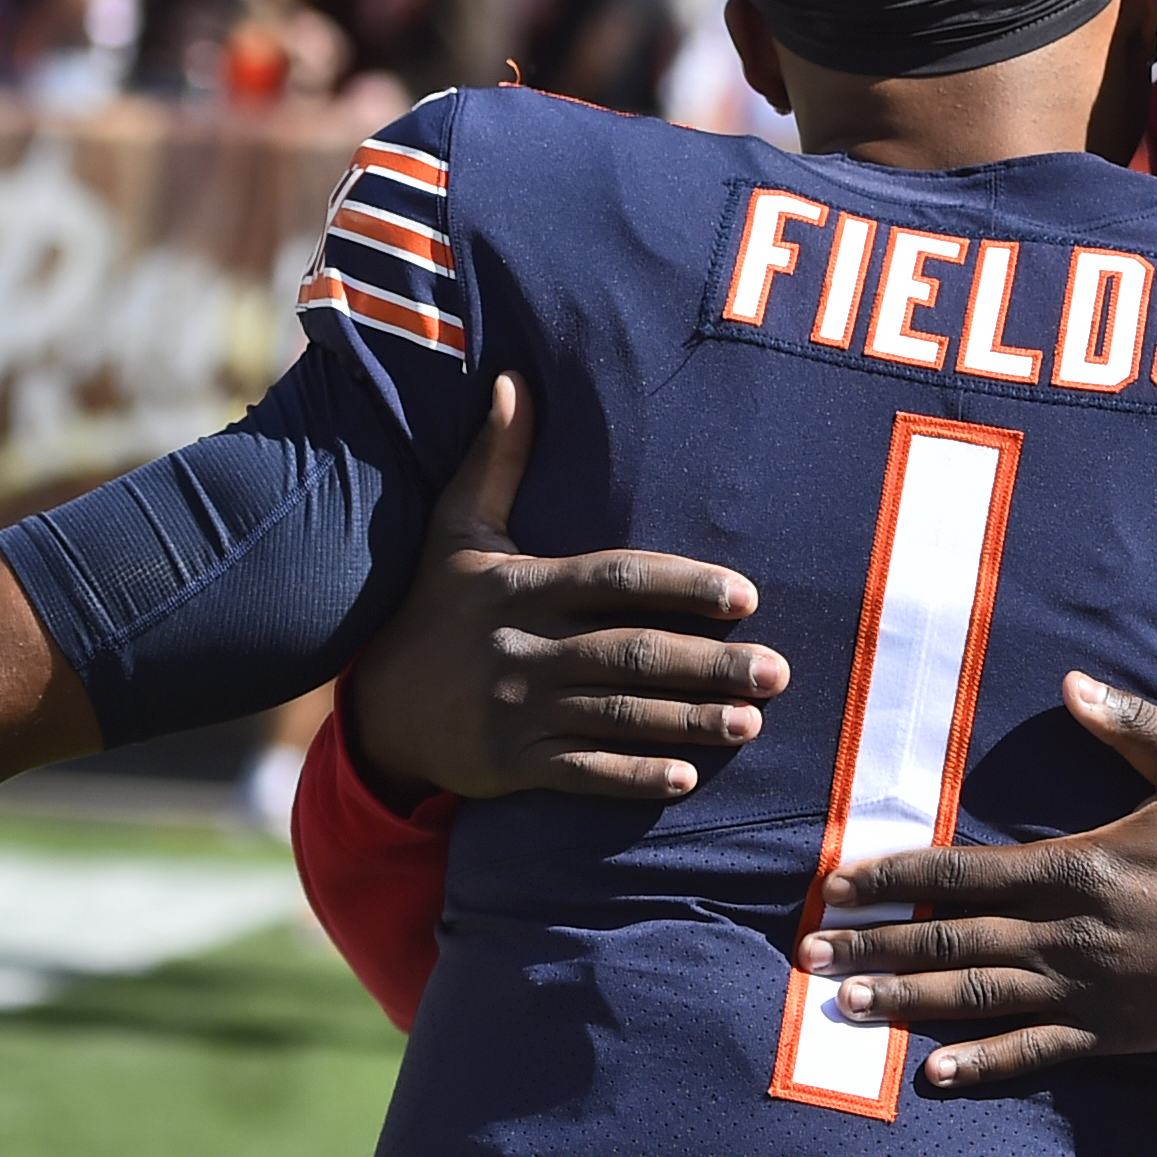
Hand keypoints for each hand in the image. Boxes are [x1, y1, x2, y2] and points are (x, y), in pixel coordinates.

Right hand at [348, 373, 790, 803]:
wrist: (379, 706)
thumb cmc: (434, 606)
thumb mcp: (454, 528)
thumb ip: (496, 460)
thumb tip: (512, 379)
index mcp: (522, 586)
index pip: (614, 580)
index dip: (681, 585)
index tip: (744, 595)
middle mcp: (524, 647)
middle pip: (630, 653)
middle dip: (708, 662)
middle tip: (777, 669)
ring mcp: (518, 710)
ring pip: (616, 715)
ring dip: (687, 721)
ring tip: (751, 722)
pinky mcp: (512, 763)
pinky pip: (580, 772)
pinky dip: (630, 777)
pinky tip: (684, 776)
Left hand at [795, 672, 1156, 1086]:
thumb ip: (1132, 722)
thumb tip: (1071, 683)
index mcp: (1082, 866)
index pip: (962, 871)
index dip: (894, 878)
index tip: (836, 883)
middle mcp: (1073, 934)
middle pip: (953, 940)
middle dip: (875, 947)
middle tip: (808, 953)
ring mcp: (1091, 991)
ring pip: (979, 999)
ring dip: (906, 1004)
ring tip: (844, 1006)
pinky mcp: (1115, 1033)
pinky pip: (1037, 1053)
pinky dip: (982, 1065)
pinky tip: (932, 1075)